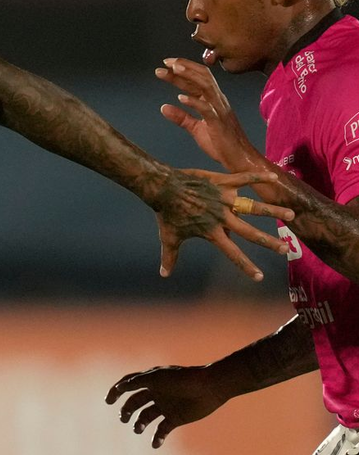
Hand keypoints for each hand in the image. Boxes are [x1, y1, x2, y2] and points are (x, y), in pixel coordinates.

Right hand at [105, 365, 224, 447]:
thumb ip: (137, 382)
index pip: (128, 385)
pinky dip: (157, 438)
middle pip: (135, 403)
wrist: (211, 387)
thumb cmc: (184, 379)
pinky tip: (155, 443)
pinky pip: (162, 430)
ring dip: (139, 424)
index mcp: (151, 381)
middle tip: (124, 419)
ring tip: (138, 429)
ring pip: (145, 417)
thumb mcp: (157, 378)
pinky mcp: (176, 418)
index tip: (108, 401)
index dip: (116, 392)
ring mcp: (166, 406)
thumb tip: (119, 387)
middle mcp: (157, 393)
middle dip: (126, 411)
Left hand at [150, 166, 292, 281]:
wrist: (164, 189)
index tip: (260, 277)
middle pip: (250, 232)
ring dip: (273, 211)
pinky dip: (258, 177)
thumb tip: (163, 274)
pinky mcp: (222, 182)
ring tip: (291, 215)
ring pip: (254, 206)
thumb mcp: (169, 238)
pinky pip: (244, 179)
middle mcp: (222, 217)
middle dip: (269, 242)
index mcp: (212, 232)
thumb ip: (170, 257)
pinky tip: (273, 178)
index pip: (233, 253)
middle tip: (285, 248)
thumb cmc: (167, 215)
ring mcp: (224, 199)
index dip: (246, 266)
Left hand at [155, 57, 258, 171]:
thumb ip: (181, 117)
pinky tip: (181, 98)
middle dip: (183, 67)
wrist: (238, 158)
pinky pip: (207, 109)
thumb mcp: (195, 129)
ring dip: (188, 77)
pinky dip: (194, 102)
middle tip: (165, 62)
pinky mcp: (219, 122)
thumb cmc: (220, 143)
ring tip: (173, 70)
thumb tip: (163, 107)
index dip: (181, 71)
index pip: (196, 80)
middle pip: (201, 77)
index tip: (165, 65)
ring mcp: (219, 110)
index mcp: (212, 100)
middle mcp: (217, 100)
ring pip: (205, 86)